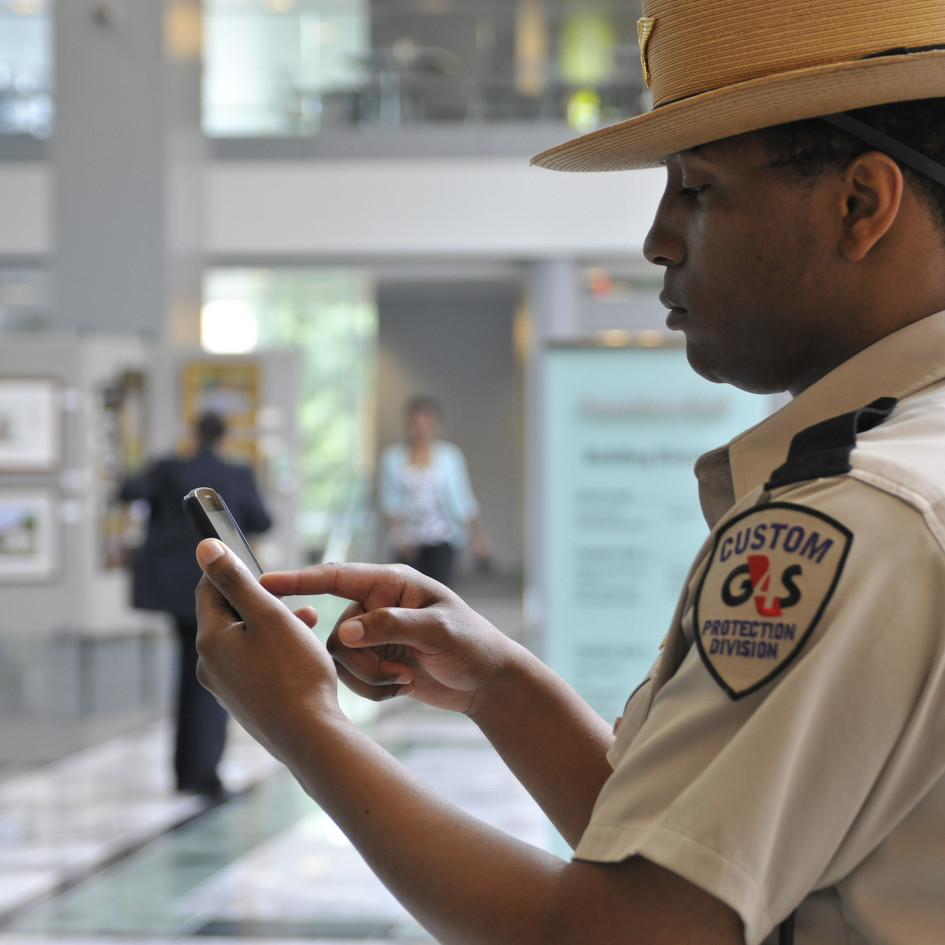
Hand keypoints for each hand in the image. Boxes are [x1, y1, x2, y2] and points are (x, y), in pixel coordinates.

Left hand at [194, 539, 341, 762]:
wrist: (309, 736)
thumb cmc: (294, 672)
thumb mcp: (267, 614)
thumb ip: (236, 579)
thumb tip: (204, 547)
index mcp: (210, 640)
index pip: (208, 590)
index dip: (231, 571)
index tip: (257, 564)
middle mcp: (209, 666)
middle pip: (228, 616)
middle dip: (262, 601)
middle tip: (293, 599)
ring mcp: (226, 689)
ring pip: (246, 642)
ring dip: (274, 626)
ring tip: (308, 623)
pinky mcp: (244, 704)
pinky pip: (255, 665)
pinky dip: (276, 651)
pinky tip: (303, 655)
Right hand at [261, 562, 515, 714]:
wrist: (488, 682)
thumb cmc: (472, 644)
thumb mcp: (438, 631)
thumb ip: (391, 626)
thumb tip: (343, 632)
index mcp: (390, 584)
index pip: (336, 576)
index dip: (299, 579)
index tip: (264, 583)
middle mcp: (376, 606)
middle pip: (335, 634)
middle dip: (363, 661)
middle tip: (401, 671)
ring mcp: (374, 635)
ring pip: (340, 661)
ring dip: (371, 678)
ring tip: (406, 679)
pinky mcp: (374, 663)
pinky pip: (351, 680)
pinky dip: (374, 690)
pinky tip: (405, 687)